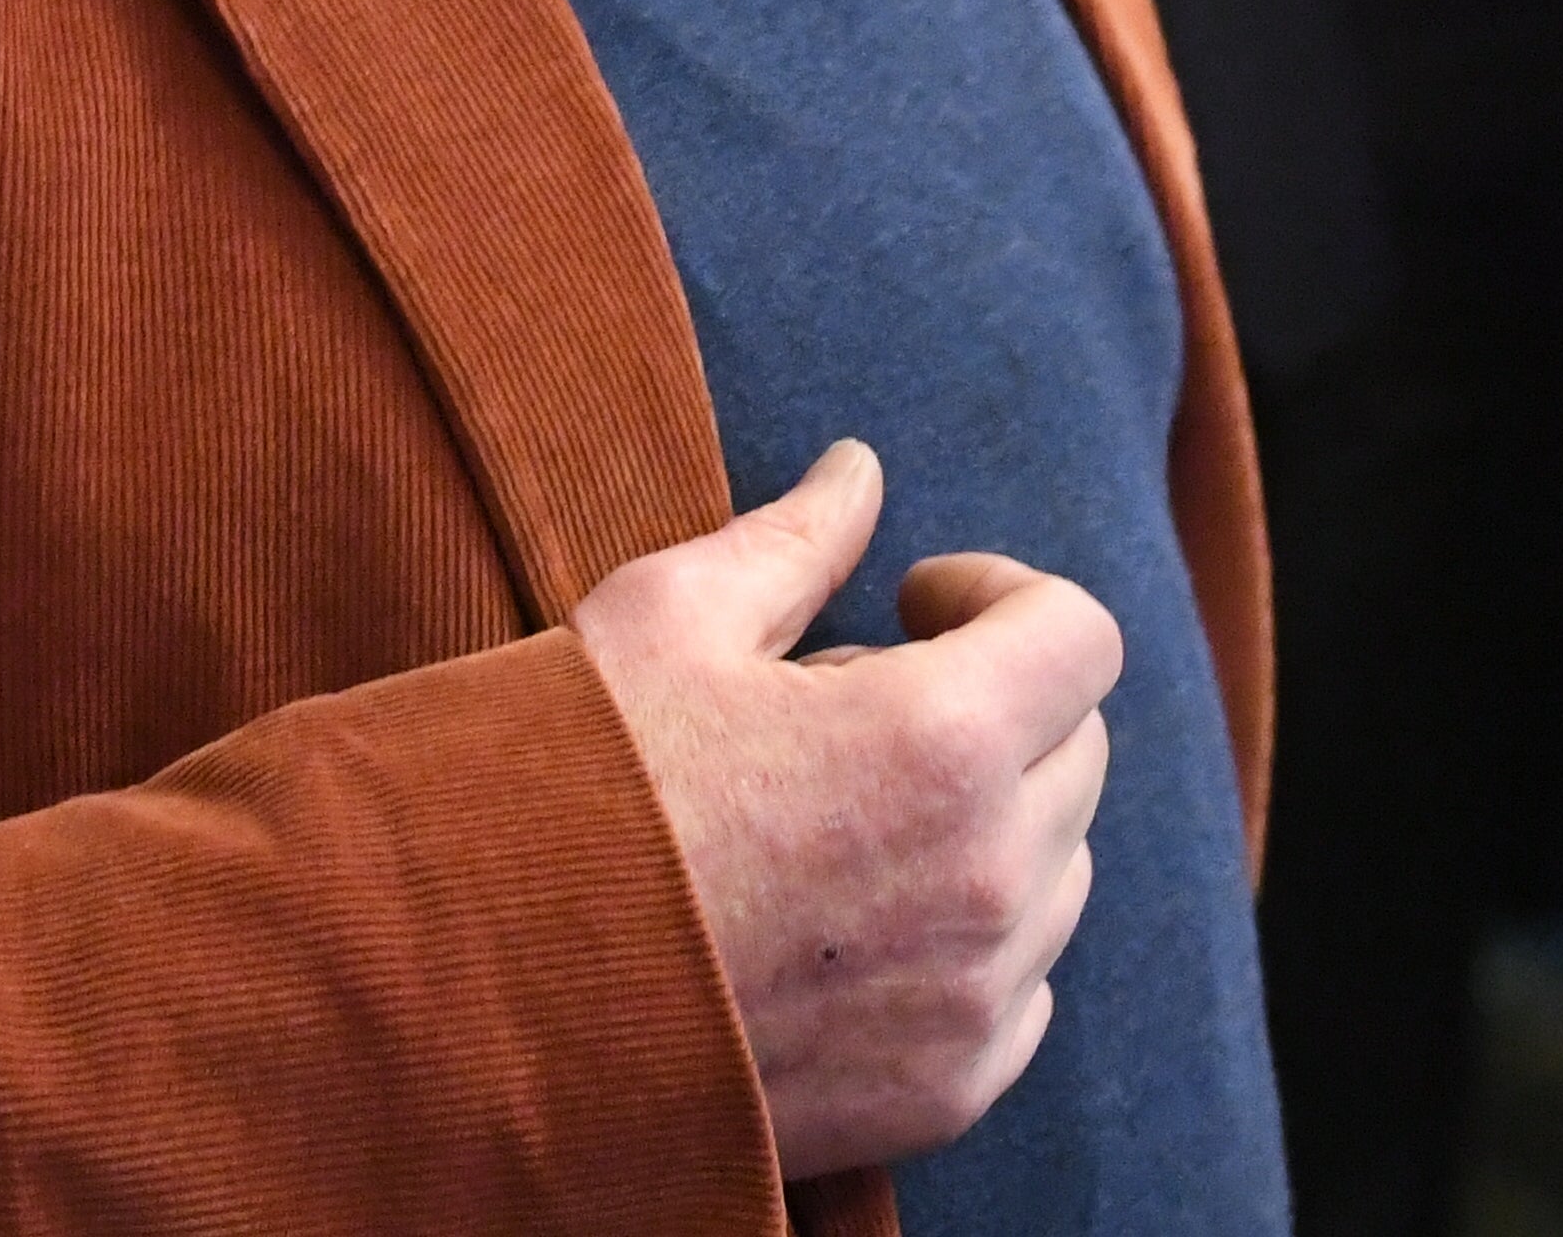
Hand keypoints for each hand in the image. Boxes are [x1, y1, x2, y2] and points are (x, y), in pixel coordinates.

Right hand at [573, 440, 1118, 1180]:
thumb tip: (861, 470)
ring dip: (987, 823)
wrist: (481, 1002)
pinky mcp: (945, 1092)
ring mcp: (972, 998)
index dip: (1005, 593)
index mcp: (938, 739)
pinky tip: (851, 920)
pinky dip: (969, 944)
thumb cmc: (569, 786)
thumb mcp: (667, 620)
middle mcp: (986, 877)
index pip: (1082, 635)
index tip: (917, 601)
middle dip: (996, 704)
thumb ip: (795, 540)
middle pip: (1080, 751)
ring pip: (1058, 873)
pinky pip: (1021, 990)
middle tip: (858, 703)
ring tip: (842, 815)